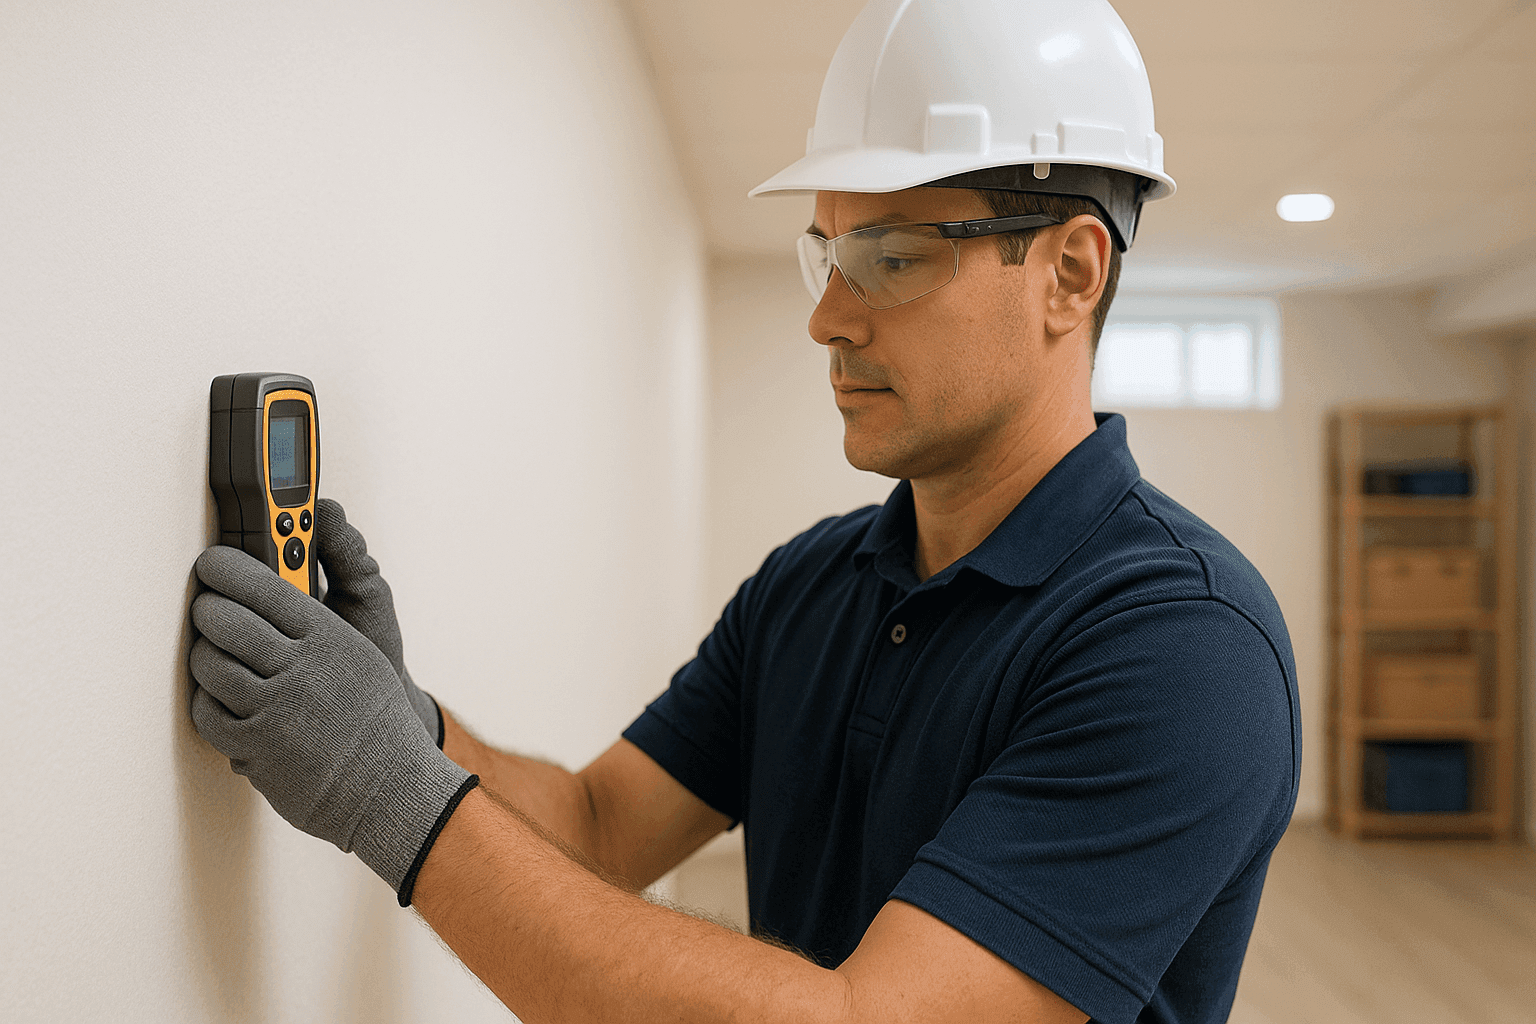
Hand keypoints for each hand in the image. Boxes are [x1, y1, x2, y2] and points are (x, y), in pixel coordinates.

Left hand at [188, 544, 474, 902]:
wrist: (387, 785)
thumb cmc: (373, 715)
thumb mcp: (357, 654)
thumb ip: (313, 623)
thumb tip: (263, 594)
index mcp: (327, 635)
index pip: (259, 585)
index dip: (225, 568)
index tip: (211, 564)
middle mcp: (299, 666)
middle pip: (222, 619)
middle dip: (206, 608)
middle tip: (207, 608)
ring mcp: (273, 708)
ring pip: (207, 663)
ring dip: (204, 655)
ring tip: (214, 654)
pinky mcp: (253, 747)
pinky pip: (206, 711)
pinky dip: (208, 702)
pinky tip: (222, 699)